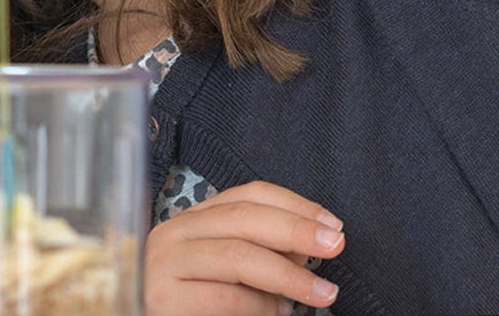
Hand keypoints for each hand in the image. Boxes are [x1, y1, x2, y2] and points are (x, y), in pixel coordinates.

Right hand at [146, 181, 346, 314]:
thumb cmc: (193, 305)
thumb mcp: (228, 271)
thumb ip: (259, 253)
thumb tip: (309, 246)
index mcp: (191, 220)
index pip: (246, 195)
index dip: (293, 204)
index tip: (332, 223)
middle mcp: (173, 234)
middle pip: (243, 218)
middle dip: (296, 229)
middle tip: (335, 245)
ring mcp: (163, 266)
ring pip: (237, 256)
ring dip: (288, 274)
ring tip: (322, 291)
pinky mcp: (162, 301)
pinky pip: (225, 298)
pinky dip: (261, 306)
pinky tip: (280, 312)